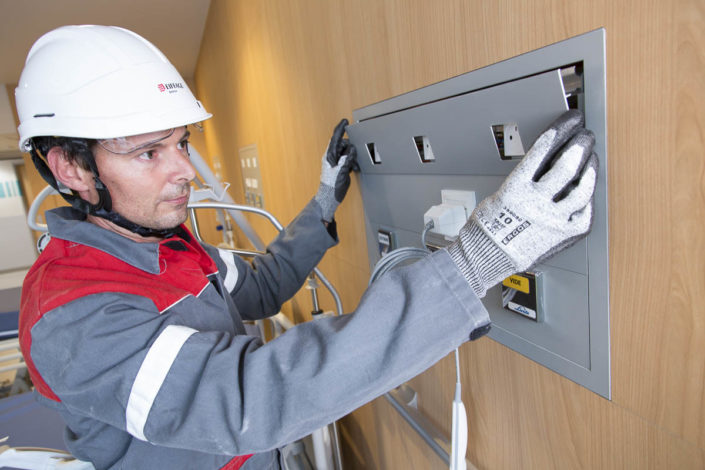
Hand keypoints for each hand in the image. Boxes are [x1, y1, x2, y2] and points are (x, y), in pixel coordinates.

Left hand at [315, 118, 358, 221]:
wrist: (329, 197)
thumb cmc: (331, 185)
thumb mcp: (341, 170)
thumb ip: (346, 158)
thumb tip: (351, 150)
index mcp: (329, 155)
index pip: (335, 138)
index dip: (340, 129)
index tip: (344, 121)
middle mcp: (331, 157)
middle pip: (343, 145)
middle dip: (350, 148)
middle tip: (354, 157)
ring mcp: (335, 162)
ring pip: (346, 152)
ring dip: (352, 157)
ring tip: (353, 166)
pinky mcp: (339, 168)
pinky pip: (347, 160)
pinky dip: (352, 162)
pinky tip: (353, 168)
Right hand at [448, 110, 597, 296]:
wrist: (486, 257)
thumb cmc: (487, 229)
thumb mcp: (499, 195)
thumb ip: (523, 180)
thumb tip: (544, 163)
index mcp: (516, 189)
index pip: (544, 149)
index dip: (561, 129)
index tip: (570, 119)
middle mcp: (536, 203)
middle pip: (567, 165)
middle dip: (580, 144)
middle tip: (585, 136)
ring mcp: (553, 220)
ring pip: (582, 188)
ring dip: (590, 168)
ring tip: (591, 158)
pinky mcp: (563, 235)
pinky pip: (584, 213)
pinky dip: (588, 198)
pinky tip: (588, 188)